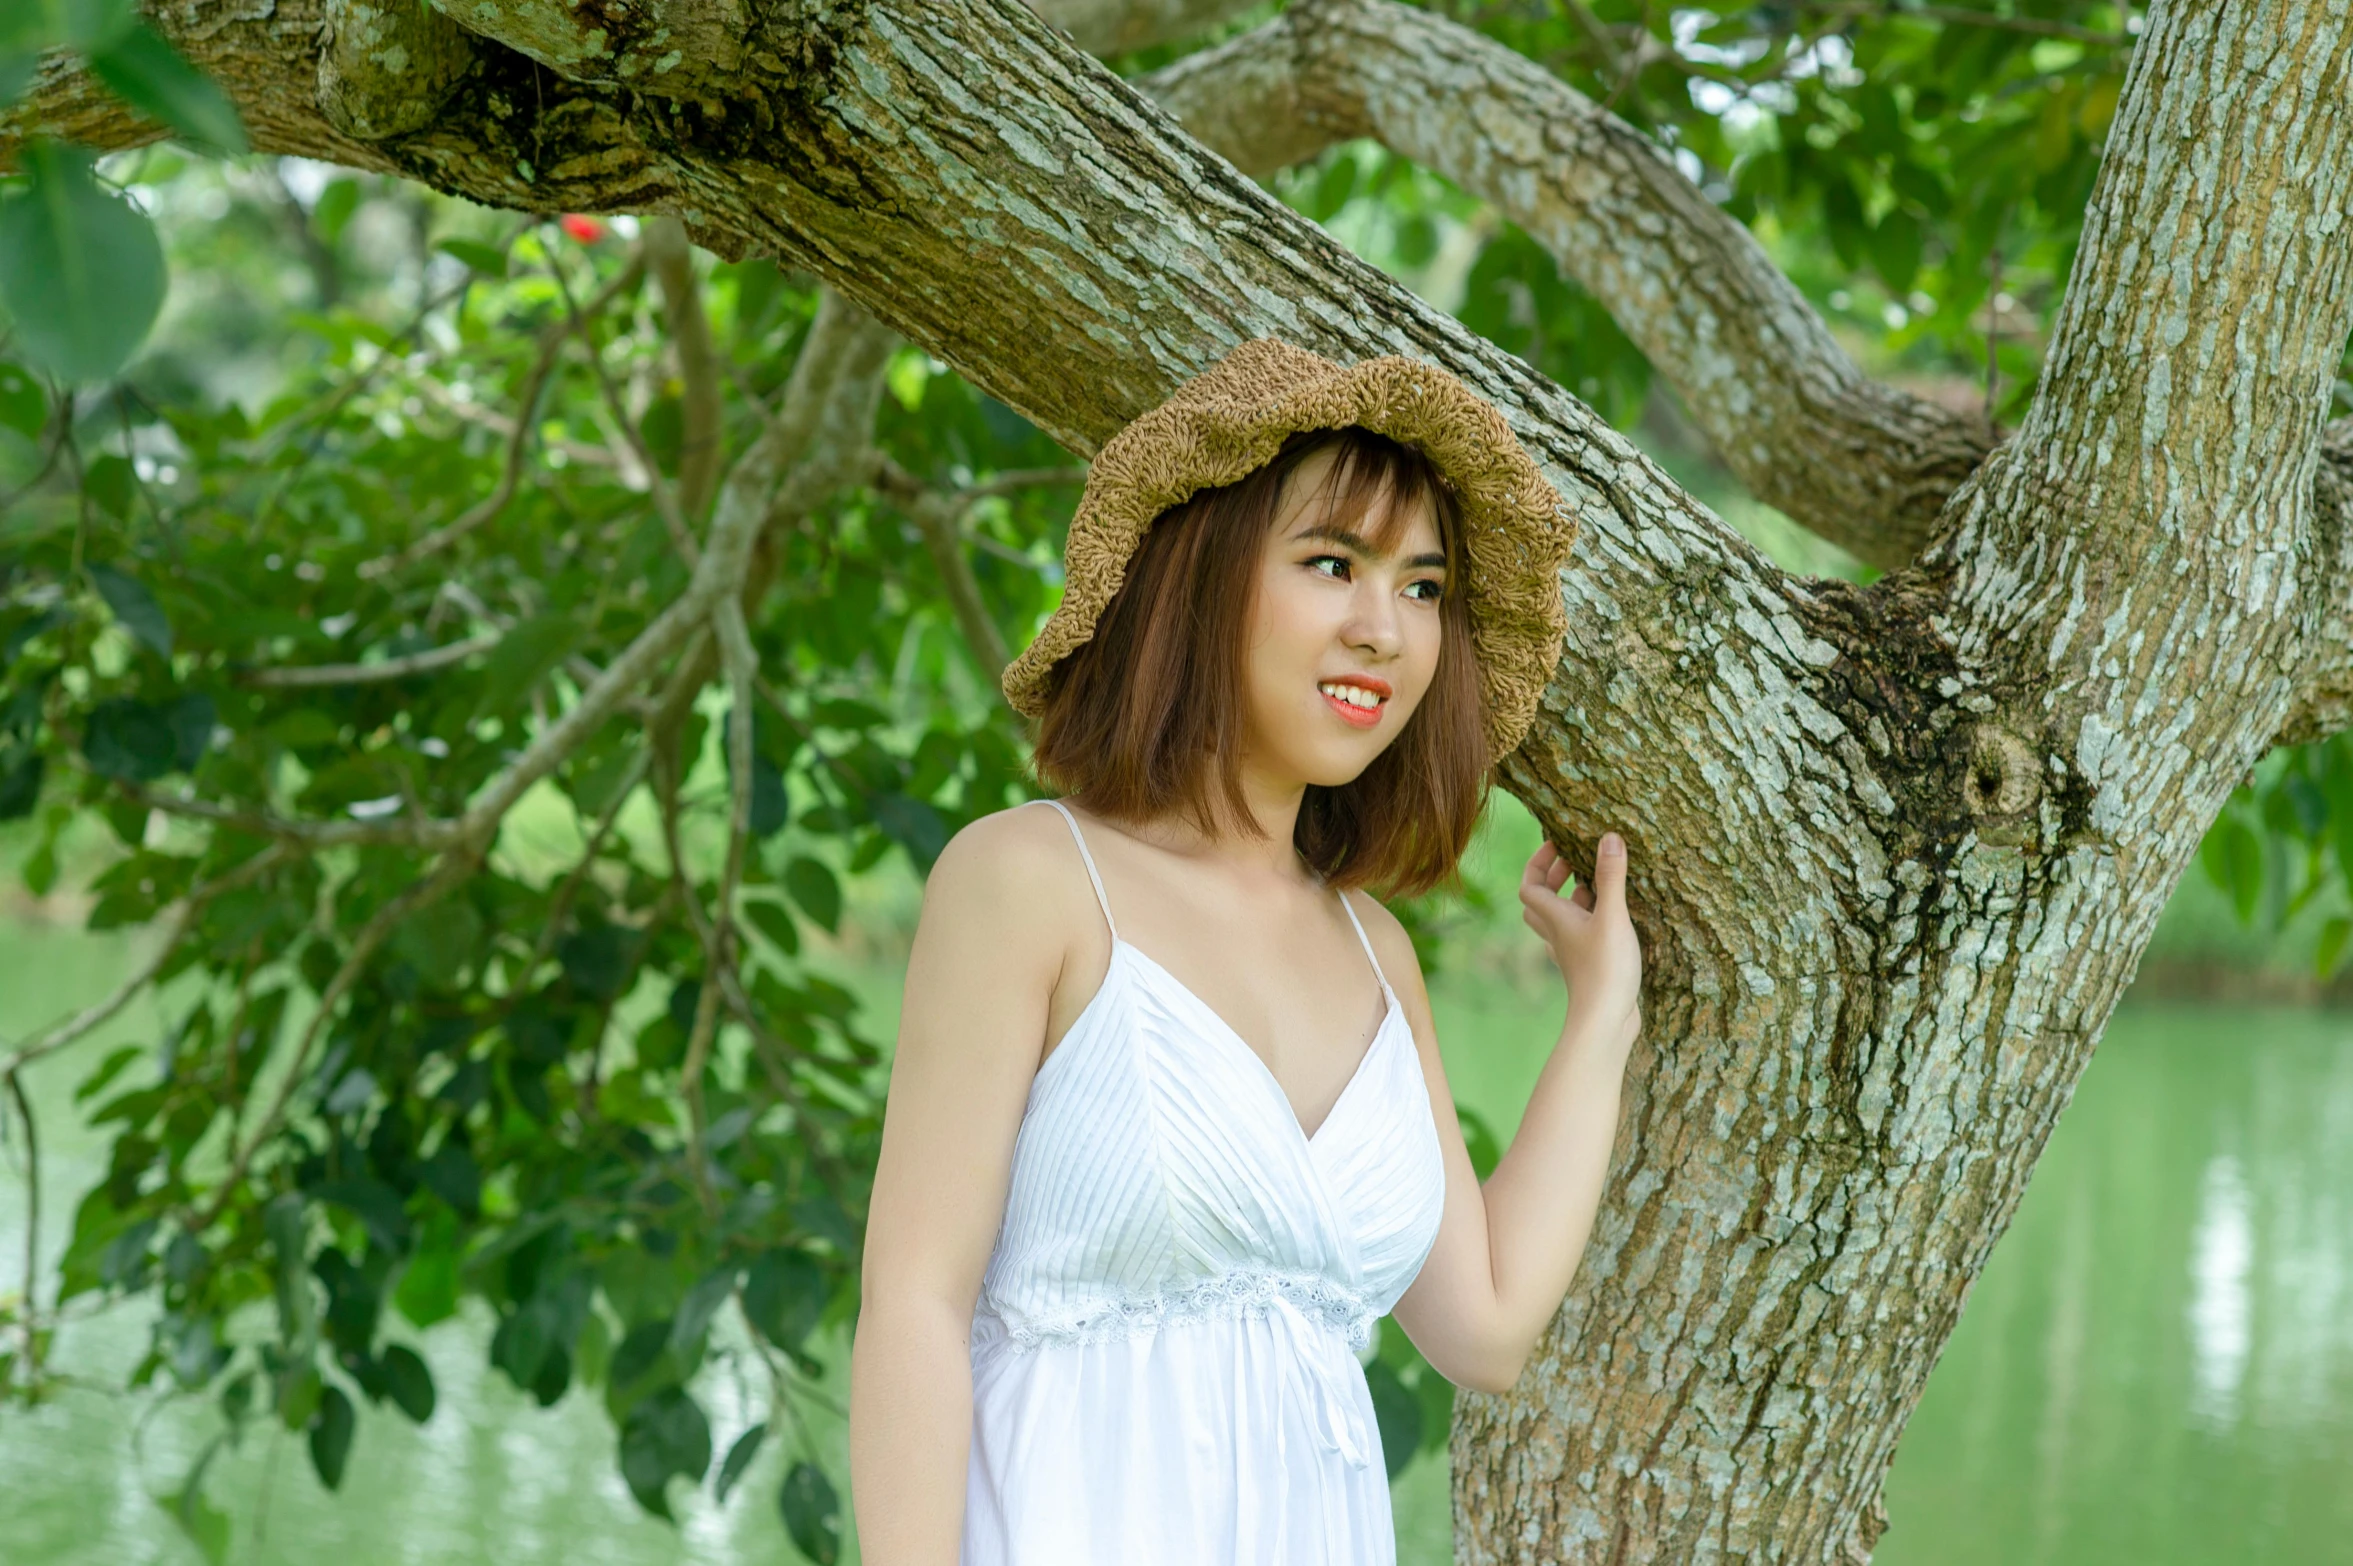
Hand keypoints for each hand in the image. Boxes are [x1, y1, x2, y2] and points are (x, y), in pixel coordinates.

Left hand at [1519, 832, 1642, 1049]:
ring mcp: (1571, 953)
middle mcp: (1558, 934)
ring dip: (1572, 900)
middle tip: (1577, 861)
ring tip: (1596, 886)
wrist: (1605, 1022)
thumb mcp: (1611, 917)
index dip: (1538, 862)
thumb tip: (1609, 836)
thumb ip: (1611, 877)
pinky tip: (1608, 919)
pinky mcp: (1587, 967)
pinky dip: (1587, 922)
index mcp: (1555, 918)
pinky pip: (1577, 938)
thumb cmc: (1604, 969)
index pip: (1530, 885)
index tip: (1558, 844)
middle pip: (1540, 901)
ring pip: (1559, 920)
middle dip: (1554, 878)